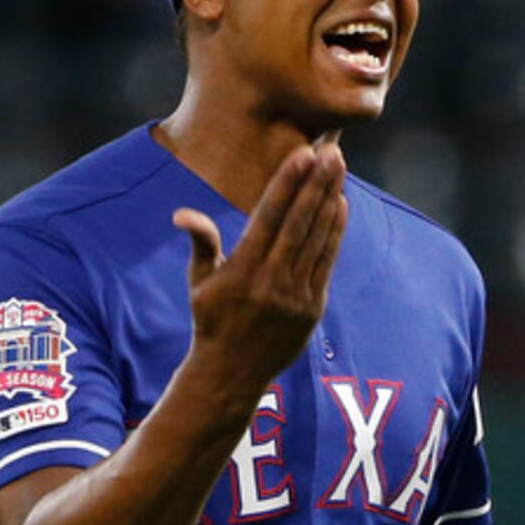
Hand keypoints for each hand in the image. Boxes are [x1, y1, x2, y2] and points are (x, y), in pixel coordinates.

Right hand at [173, 141, 346, 394]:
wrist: (231, 373)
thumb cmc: (211, 319)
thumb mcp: (199, 282)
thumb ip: (201, 243)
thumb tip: (183, 215)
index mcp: (241, 270)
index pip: (269, 217)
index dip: (287, 184)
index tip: (302, 155)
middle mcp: (270, 282)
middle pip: (299, 224)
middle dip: (316, 185)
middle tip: (332, 151)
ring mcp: (295, 296)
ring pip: (317, 240)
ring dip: (330, 201)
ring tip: (339, 169)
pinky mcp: (313, 309)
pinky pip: (326, 262)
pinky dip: (335, 233)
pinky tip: (340, 205)